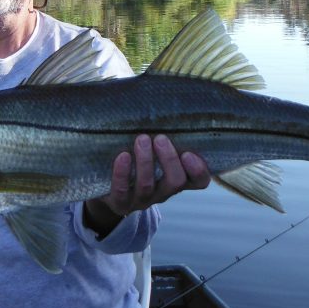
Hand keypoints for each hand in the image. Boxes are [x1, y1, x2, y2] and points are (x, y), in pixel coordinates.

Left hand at [83, 134, 209, 236]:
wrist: (109, 190)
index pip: (199, 181)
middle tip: (161, 138)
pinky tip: (123, 156)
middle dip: (169, 160)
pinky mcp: (121, 203)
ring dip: (145, 161)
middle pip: (175, 182)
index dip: (198, 170)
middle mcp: (163, 193)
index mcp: (176, 180)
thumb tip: (167, 104)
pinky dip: (122, 173)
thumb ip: (164, 138)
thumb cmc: (138, 161)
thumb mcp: (155, 151)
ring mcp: (142, 200)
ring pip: (147, 185)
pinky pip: (121, 191)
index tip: (188, 153)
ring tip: (141, 139)